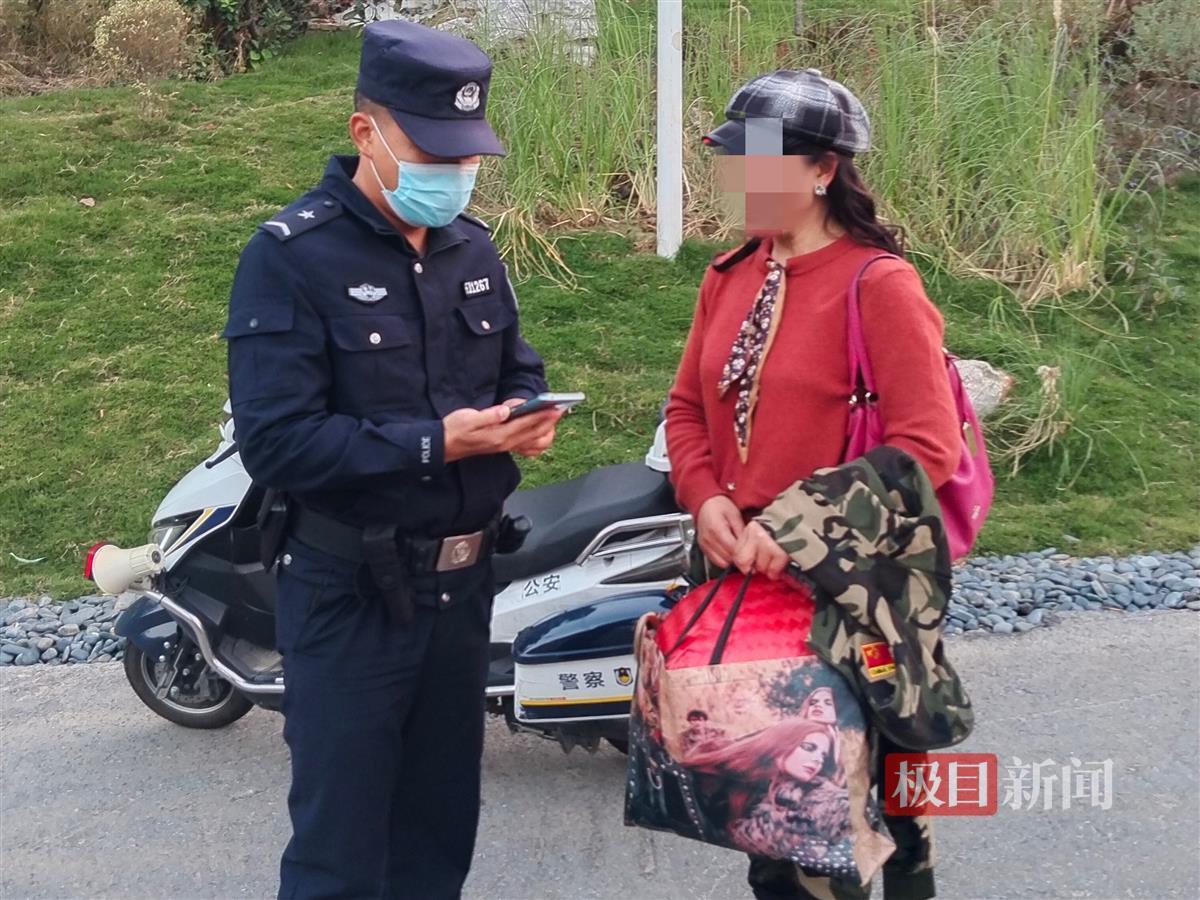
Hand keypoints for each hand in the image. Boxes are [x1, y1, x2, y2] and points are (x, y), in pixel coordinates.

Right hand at [442, 403, 563, 462]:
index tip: (555, 407)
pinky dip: (535, 440)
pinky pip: (524, 446)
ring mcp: (504, 447)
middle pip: (533, 432)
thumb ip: (489, 415)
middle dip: (548, 421)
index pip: (526, 424)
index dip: (542, 415)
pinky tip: (540, 432)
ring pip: (531, 441)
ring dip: (544, 430)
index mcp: (498, 435)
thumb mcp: (468, 418)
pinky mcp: (502, 447)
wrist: (443, 446)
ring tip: (553, 419)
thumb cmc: (455, 429)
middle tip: (562, 410)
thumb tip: (505, 410)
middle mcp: (504, 443)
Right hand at [695, 495, 745, 568]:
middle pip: (728, 558)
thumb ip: (742, 531)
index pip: (733, 550)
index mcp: (717, 529)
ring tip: (737, 550)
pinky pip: (715, 561)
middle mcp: (708, 539)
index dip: (745, 553)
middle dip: (739, 557)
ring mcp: (704, 544)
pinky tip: (729, 551)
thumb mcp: (735, 514)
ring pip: (722, 562)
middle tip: (746, 551)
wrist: (706, 503)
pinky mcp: (703, 548)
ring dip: (731, 559)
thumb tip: (750, 544)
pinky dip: (724, 559)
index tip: (752, 553)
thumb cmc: (719, 506)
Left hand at [732, 521, 790, 579]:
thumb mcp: (764, 530)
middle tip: (764, 563)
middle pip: (743, 561)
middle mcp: (757, 534)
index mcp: (752, 528)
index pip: (736, 552)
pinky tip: (781, 563)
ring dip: (768, 567)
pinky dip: (777, 571)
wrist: (806, 520)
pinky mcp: (781, 552)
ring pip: (760, 567)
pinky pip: (773, 571)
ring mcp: (769, 543)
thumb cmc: (785, 528)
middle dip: (753, 565)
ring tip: (776, 559)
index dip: (743, 562)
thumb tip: (745, 565)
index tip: (751, 563)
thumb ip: (751, 543)